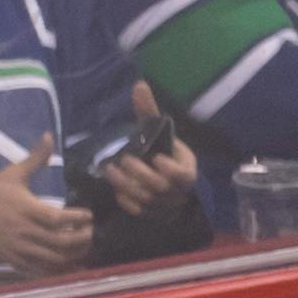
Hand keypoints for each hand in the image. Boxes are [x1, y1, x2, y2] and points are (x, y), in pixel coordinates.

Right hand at [0, 134, 92, 275]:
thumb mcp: (11, 174)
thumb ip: (34, 158)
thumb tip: (50, 136)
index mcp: (28, 211)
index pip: (60, 220)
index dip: (79, 219)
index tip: (88, 214)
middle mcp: (27, 233)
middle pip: (63, 242)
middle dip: (83, 238)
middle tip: (89, 230)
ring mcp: (23, 250)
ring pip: (56, 259)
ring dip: (75, 254)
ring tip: (83, 245)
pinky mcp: (18, 261)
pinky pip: (43, 271)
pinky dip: (60, 269)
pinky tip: (69, 263)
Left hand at [100, 81, 199, 216]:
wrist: (163, 183)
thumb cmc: (161, 152)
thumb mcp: (157, 132)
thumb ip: (149, 112)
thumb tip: (138, 84)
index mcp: (186, 170)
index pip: (184, 175)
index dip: (170, 169)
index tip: (156, 158)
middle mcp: (177, 190)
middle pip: (160, 187)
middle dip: (140, 174)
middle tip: (124, 160)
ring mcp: (164, 204)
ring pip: (147, 200)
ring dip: (127, 186)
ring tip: (111, 171)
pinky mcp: (151, 214)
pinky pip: (138, 211)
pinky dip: (126, 201)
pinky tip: (116, 191)